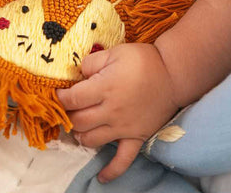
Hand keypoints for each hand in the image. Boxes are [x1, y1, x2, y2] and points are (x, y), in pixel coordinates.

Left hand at [57, 43, 178, 182]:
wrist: (172, 74)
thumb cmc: (142, 60)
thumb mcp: (114, 52)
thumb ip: (92, 63)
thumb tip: (78, 74)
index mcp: (105, 87)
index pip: (73, 99)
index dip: (60, 98)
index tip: (57, 94)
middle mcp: (111, 110)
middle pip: (78, 121)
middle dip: (68, 115)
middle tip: (68, 108)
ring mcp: (124, 127)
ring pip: (91, 140)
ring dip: (80, 135)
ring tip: (78, 127)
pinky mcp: (137, 137)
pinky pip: (123, 160)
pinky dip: (111, 171)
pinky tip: (102, 177)